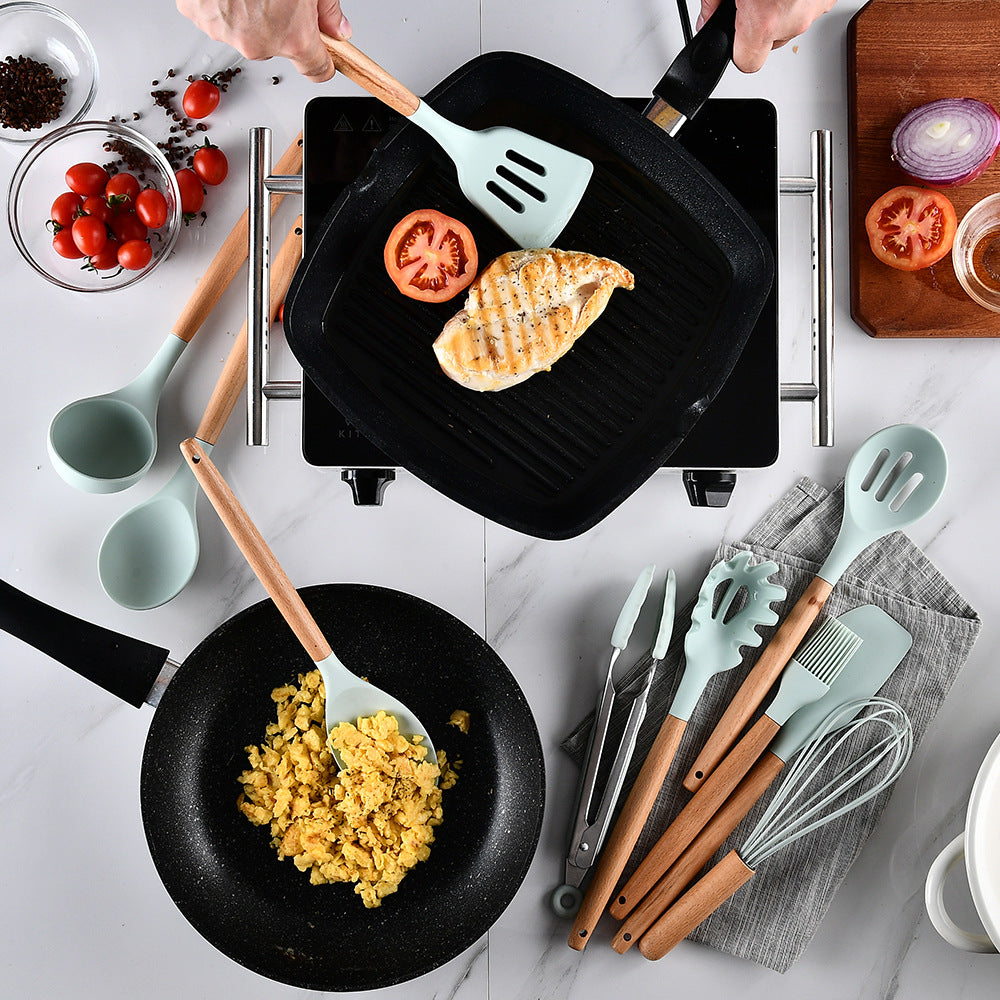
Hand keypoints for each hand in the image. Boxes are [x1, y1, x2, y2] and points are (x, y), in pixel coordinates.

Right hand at [176, 0, 351, 81]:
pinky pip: (217, 18)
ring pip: (246, 33)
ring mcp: (227, 33)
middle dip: (280, 27)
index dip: (323, 61)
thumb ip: (327, 10)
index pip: (317, 70)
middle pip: (277, 48)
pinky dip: (223, 5)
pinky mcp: (200, 17)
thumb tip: (337, 28)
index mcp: (294, 37)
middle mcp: (259, 44)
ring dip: (249, 16)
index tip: (324, 57)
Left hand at [696, 0, 835, 72]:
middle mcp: (794, 19)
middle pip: (771, 42)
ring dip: (782, 6)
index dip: (738, 50)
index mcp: (765, 20)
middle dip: (761, 23)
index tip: (735, 37)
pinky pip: (809, 3)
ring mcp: (817, 6)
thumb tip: (707, 19)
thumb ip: (713, 2)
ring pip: (792, 21)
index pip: (747, 62)